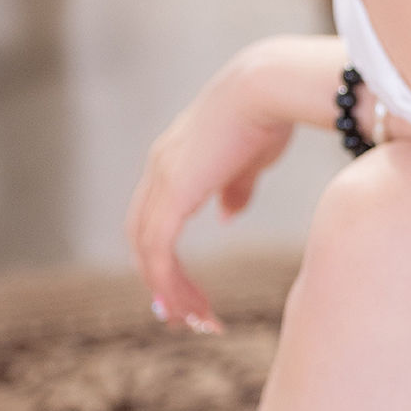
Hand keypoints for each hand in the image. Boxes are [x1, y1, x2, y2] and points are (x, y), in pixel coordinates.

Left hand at [124, 46, 297, 331]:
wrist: (268, 90)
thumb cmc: (268, 116)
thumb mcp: (249, 160)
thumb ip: (234, 188)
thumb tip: (226, 216)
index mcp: (173, 162)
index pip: (155, 218)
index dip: (164, 254)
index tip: (186, 286)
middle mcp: (158, 171)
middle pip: (141, 239)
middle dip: (161, 280)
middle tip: (183, 315)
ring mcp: (162, 181)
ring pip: (148, 251)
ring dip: (169, 289)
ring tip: (196, 320)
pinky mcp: (173, 194)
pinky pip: (160, 251)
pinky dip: (170, 281)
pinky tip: (190, 303)